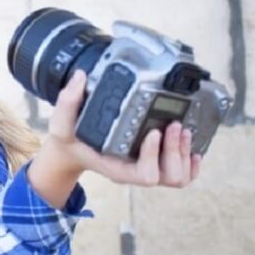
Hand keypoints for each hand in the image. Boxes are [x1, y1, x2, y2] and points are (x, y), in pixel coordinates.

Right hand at [47, 69, 202, 187]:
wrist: (73, 149)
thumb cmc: (71, 139)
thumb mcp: (61, 124)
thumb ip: (67, 102)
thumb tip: (80, 77)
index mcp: (117, 167)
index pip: (145, 174)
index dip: (154, 155)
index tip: (153, 131)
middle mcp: (135, 171)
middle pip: (169, 176)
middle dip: (175, 151)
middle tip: (173, 125)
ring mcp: (146, 167)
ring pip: (179, 176)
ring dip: (185, 153)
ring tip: (182, 130)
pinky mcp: (154, 161)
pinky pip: (182, 172)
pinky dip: (191, 162)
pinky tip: (193, 147)